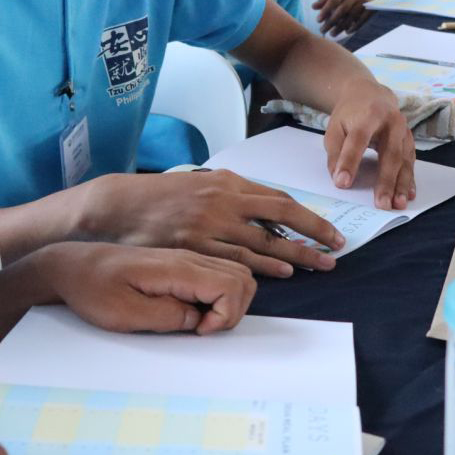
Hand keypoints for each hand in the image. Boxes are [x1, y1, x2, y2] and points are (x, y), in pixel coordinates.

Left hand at [32, 243, 257, 333]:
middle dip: (235, 310)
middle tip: (203, 329)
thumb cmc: (91, 288)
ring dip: (228, 303)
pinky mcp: (177, 265)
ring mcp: (183, 260)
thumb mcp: (124, 313)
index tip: (199, 331)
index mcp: (176, 267)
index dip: (226, 315)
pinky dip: (217, 296)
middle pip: (242, 278)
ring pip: (234, 275)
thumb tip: (197, 319)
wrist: (70, 266)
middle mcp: (186, 258)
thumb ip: (166, 317)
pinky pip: (215, 275)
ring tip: (198, 321)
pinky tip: (190, 310)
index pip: (232, 285)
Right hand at [73, 170, 345, 276]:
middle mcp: (222, 200)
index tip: (329, 230)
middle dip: (314, 233)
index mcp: (225, 183)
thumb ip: (228, 193)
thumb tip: (259, 205)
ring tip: (321, 264)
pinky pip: (237, 258)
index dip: (308, 216)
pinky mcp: (195, 246)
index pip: (278, 199)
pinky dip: (264, 264)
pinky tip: (283, 271)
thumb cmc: (158, 197)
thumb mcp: (197, 184)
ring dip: (296, 254)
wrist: (116, 206)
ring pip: (263, 241)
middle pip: (280, 217)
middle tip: (338, 248)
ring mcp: (209, 224)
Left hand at [313, 0, 373, 36]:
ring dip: (340, 27)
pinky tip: (346, 32)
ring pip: (351, 17)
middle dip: (331, 22)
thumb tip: (313, 7)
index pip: (334, 0)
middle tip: (322, 30)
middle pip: (342, 10)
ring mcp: (364, 2)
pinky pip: (361, 21)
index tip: (318, 20)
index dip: (325, 10)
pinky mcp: (371, 9)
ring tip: (332, 34)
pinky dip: (353, 27)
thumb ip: (325, 0)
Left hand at [322, 80, 416, 209]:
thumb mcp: (335, 128)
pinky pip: (411, 162)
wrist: (370, 95)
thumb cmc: (350, 115)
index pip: (358, 140)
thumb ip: (335, 152)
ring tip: (398, 205)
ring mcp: (404, 131)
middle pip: (389, 153)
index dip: (350, 162)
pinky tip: (408, 195)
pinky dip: (409, 180)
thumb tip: (338, 179)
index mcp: (368, 115)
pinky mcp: (410, 140)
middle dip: (386, 181)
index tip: (342, 183)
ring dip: (402, 184)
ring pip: (404, 160)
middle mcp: (391, 121)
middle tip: (382, 205)